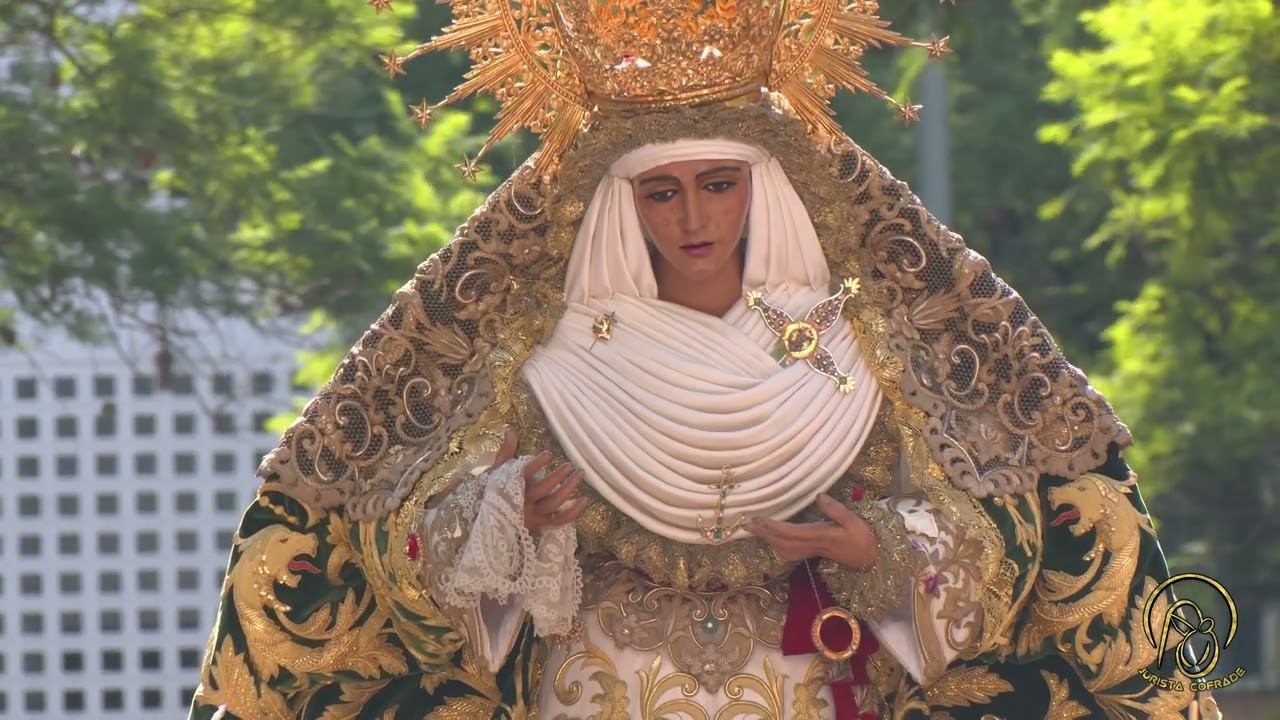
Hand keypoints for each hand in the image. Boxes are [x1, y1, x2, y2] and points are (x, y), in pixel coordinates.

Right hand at [490, 428, 587, 531]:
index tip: (548, 454)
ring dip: (568, 488)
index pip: (524, 475)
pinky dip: (574, 512)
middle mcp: (523, 502)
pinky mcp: (541, 524)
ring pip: (554, 502)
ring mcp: (533, 515)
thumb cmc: (492, 494)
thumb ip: (505, 452)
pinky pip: (559, 519)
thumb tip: (510, 430)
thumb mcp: (495, 472)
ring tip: (580, 473)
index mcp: (510, 487)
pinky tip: (585, 499)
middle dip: (558, 476)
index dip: (537, 464)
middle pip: (543, 489)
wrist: (489, 523)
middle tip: (571, 465)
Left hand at [745, 494, 877, 570]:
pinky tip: (772, 540)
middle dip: (764, 533)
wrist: (872, 559)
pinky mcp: (814, 552)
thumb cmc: (863, 538)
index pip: (790, 532)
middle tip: (746, 524)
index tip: (758, 519)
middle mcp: (812, 545)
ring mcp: (812, 550)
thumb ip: (836, 509)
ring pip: (784, 548)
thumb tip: (819, 496)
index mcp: (820, 535)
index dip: (773, 526)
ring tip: (754, 530)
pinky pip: (790, 552)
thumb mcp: (853, 521)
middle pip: (782, 541)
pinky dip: (777, 546)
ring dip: (768, 539)